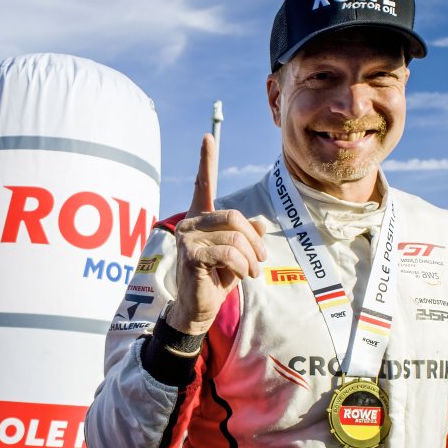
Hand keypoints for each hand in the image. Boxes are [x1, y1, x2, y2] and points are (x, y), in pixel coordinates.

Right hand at [168, 134, 266, 334]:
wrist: (198, 309)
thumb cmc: (216, 280)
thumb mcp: (238, 256)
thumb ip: (246, 237)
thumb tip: (259, 226)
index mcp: (200, 218)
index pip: (204, 185)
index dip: (206, 162)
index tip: (207, 138)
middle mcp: (190, 223)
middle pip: (234, 216)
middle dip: (254, 240)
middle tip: (260, 260)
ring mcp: (187, 238)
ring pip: (234, 236)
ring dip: (251, 257)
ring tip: (251, 272)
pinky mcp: (190, 254)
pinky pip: (227, 252)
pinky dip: (242, 265)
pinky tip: (242, 275)